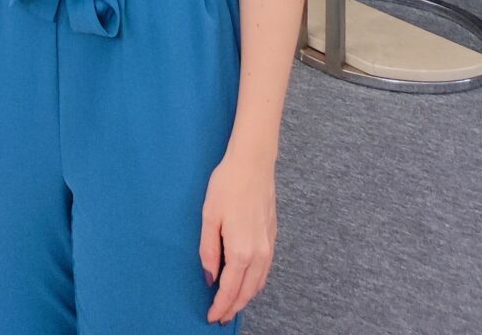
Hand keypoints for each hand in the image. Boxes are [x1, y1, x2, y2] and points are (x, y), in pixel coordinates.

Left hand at [199, 149, 275, 323]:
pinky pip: (265, 271)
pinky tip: (246, 282)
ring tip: (231, 304)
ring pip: (258, 284)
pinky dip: (255, 284)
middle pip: (247, 292)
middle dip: (233, 308)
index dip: (220, 306)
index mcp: (241, 250)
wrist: (253, 163)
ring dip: (245, 298)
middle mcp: (259, 254)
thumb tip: (209, 277)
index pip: (230, 290)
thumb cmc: (227, 185)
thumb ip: (208, 250)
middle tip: (220, 317)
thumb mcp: (209, 216)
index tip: (211, 317)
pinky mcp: (273, 238)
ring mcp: (269, 247)